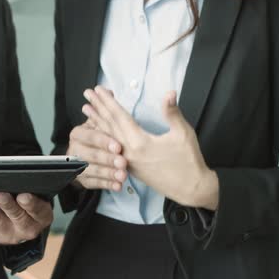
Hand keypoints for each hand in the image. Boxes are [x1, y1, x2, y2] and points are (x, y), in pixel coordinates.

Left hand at [0, 193, 52, 244]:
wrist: (23, 226)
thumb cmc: (31, 205)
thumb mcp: (39, 198)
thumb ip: (32, 188)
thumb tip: (16, 173)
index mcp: (41, 217)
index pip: (38, 210)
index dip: (30, 204)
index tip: (23, 196)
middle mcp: (26, 227)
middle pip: (16, 216)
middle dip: (6, 205)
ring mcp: (7, 232)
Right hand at [66, 121, 127, 191]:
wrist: (91, 151)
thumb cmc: (100, 136)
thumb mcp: (100, 126)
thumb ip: (104, 120)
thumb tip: (101, 105)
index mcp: (78, 134)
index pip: (90, 137)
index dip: (104, 142)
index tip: (118, 147)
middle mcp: (73, 150)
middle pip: (90, 155)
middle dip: (107, 159)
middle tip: (123, 163)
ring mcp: (76, 166)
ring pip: (91, 171)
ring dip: (108, 174)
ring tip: (123, 176)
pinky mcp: (82, 180)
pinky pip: (94, 184)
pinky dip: (107, 185)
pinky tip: (118, 185)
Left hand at [82, 87, 218, 209]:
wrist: (191, 189)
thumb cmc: (189, 161)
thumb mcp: (183, 134)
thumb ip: (173, 113)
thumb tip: (170, 92)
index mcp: (139, 142)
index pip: (119, 116)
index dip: (108, 101)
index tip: (98, 89)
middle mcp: (129, 153)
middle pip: (109, 126)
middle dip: (98, 108)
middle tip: (87, 94)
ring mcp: (128, 162)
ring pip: (109, 138)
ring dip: (97, 122)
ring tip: (86, 110)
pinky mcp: (131, 169)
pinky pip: (112, 149)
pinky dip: (105, 137)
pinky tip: (101, 132)